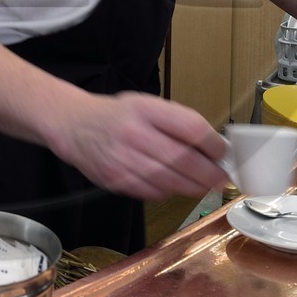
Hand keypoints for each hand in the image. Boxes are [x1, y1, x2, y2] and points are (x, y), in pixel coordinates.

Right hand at [48, 91, 227, 200]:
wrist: (74, 126)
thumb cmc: (116, 115)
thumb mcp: (146, 104)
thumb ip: (176, 122)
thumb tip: (211, 146)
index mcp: (145, 109)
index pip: (191, 128)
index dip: (213, 144)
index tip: (221, 152)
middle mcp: (134, 134)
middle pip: (185, 160)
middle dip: (210, 173)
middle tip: (222, 178)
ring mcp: (124, 160)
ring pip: (171, 181)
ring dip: (194, 186)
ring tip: (203, 184)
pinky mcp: (117, 181)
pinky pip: (154, 192)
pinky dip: (169, 191)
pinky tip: (172, 184)